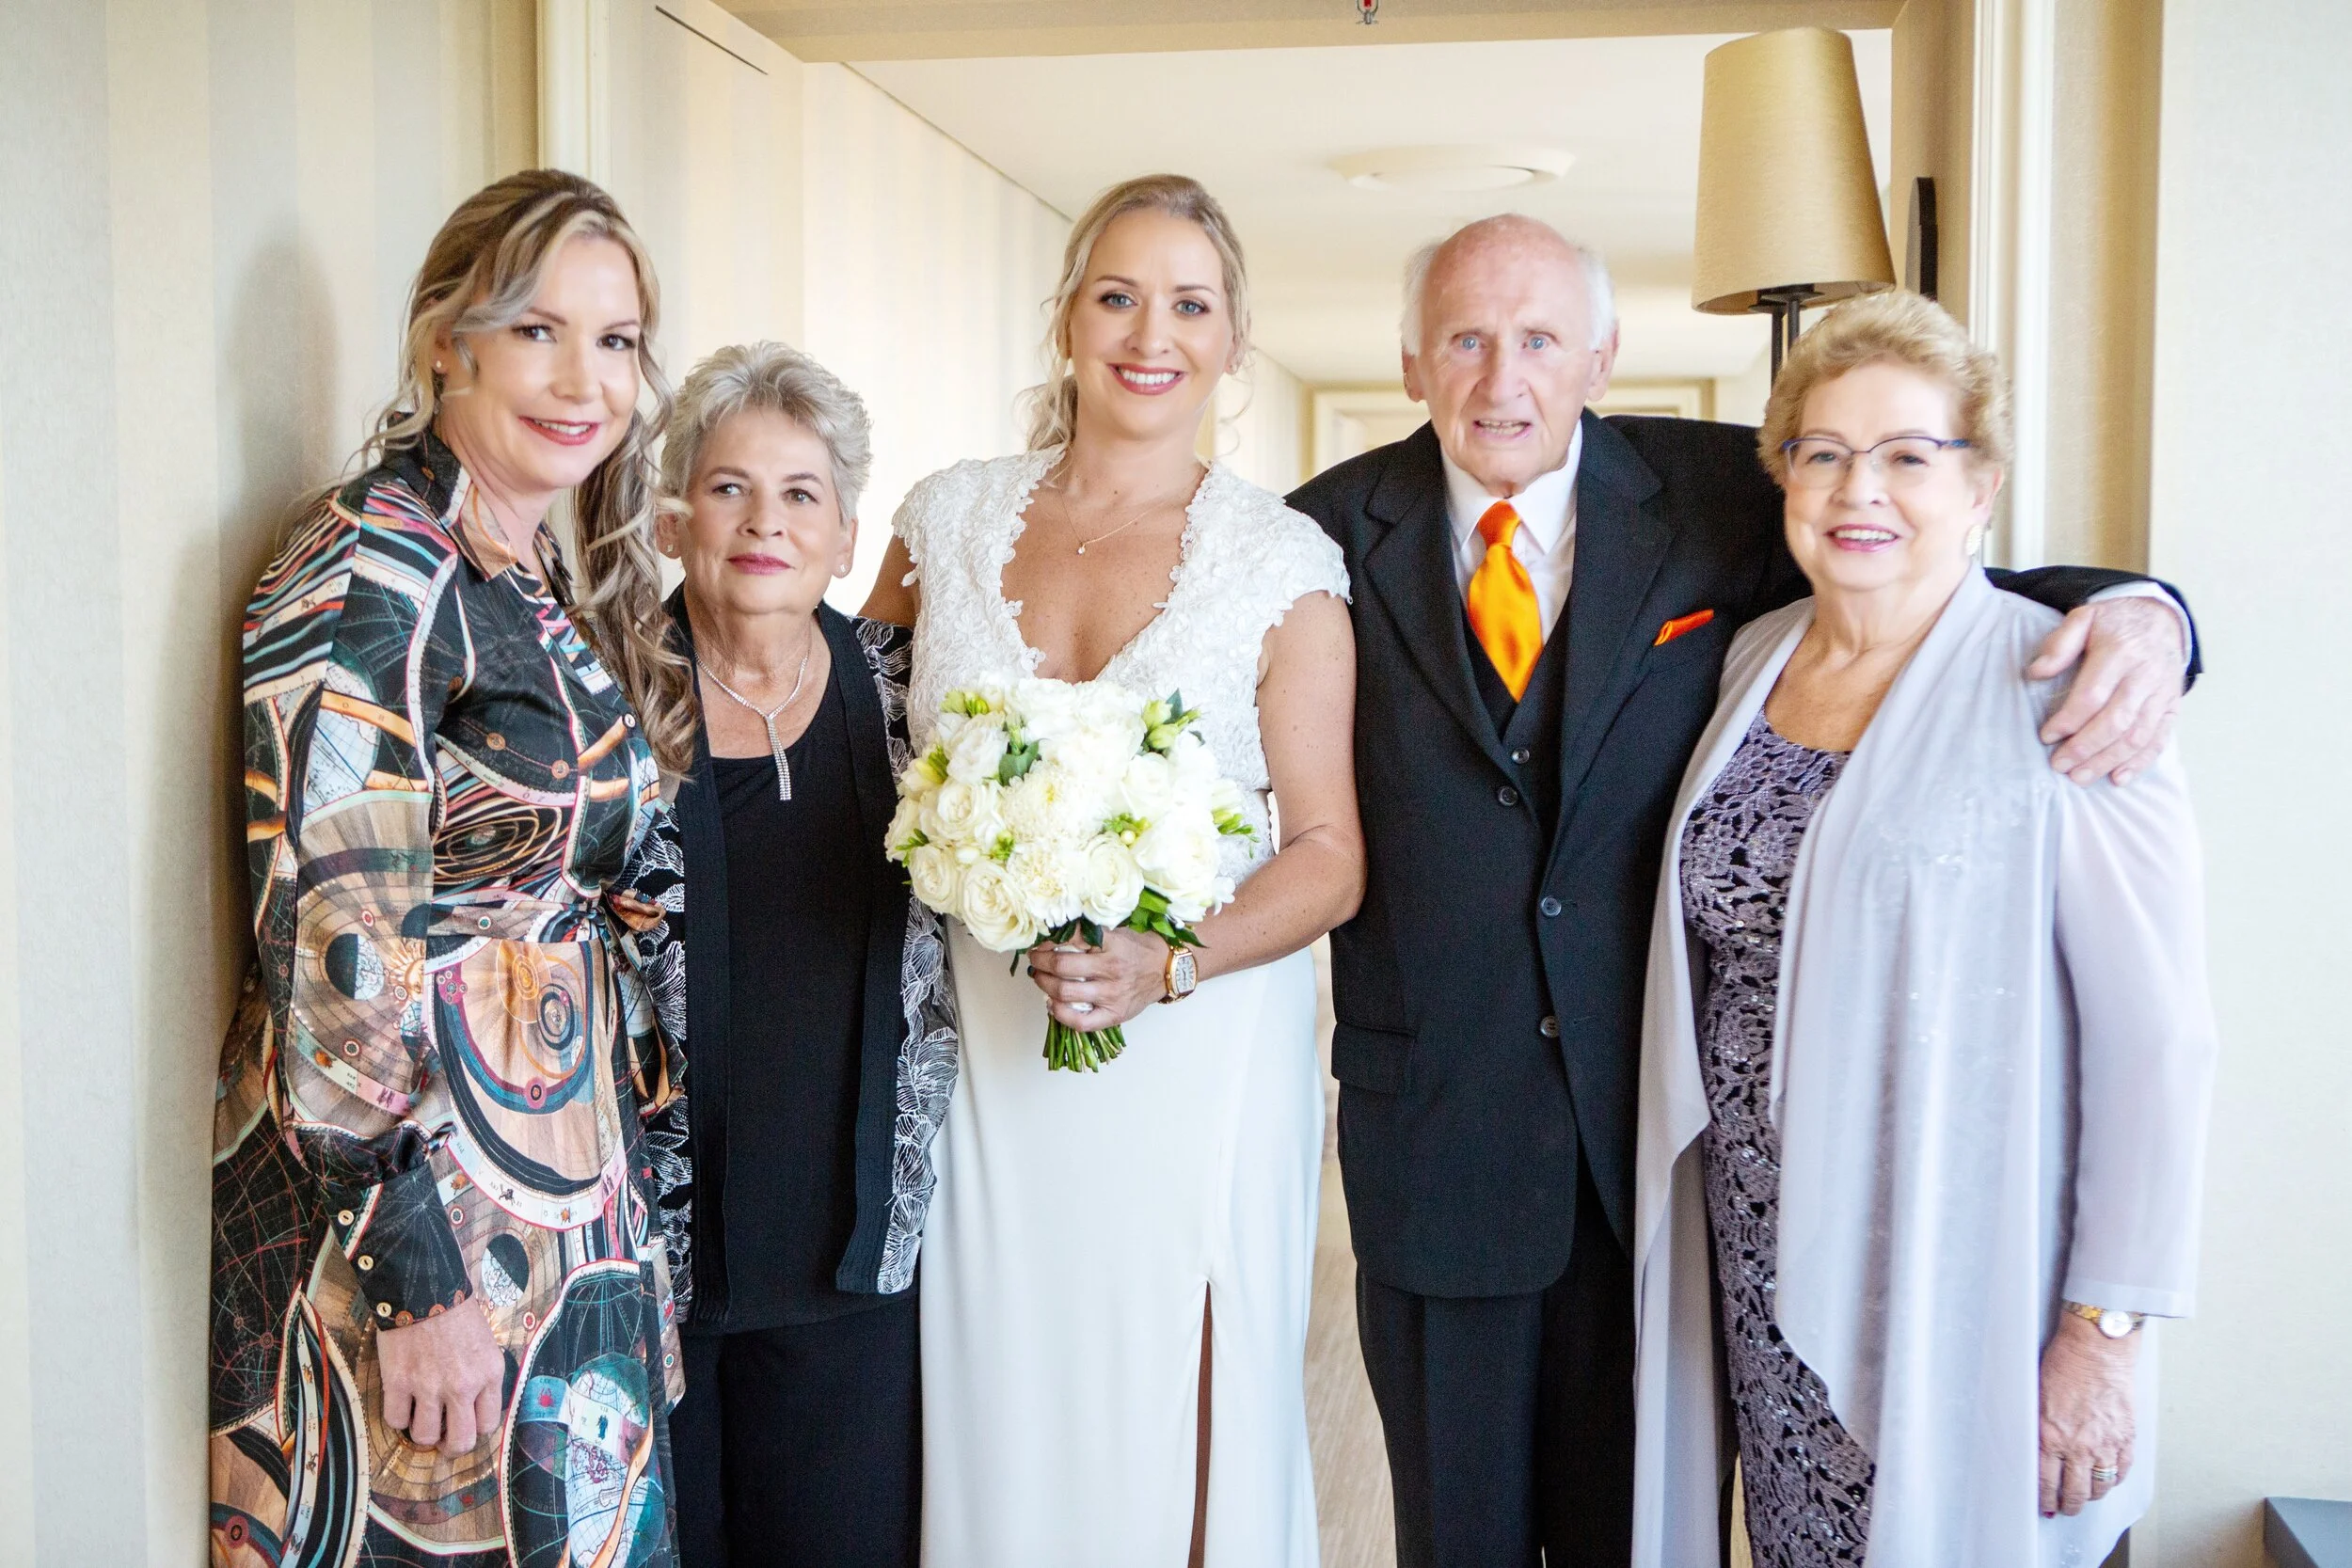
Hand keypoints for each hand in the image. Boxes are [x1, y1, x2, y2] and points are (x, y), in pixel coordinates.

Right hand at [377, 1298, 504, 1456]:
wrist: (424, 1288)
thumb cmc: (456, 1312)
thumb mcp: (485, 1343)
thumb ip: (483, 1376)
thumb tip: (475, 1405)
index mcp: (489, 1374)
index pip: (489, 1424)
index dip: (475, 1429)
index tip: (466, 1423)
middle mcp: (463, 1386)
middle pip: (461, 1441)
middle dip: (451, 1446)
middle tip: (443, 1438)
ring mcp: (429, 1387)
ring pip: (426, 1437)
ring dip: (422, 1432)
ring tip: (421, 1418)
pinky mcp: (399, 1383)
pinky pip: (396, 1421)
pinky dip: (397, 1417)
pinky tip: (402, 1402)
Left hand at [1025, 927, 1171, 1032]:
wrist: (1165, 969)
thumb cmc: (1138, 949)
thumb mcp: (1117, 932)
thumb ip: (1090, 933)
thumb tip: (1054, 933)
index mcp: (1112, 944)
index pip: (1072, 937)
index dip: (1049, 940)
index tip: (1041, 941)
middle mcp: (1111, 969)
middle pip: (1062, 966)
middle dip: (1040, 961)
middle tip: (1035, 959)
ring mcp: (1112, 995)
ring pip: (1065, 993)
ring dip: (1044, 984)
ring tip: (1040, 978)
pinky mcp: (1114, 1015)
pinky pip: (1080, 1021)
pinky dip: (1060, 1014)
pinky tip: (1052, 1004)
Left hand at [2029, 597, 2186, 785]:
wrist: (2161, 618)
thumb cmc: (2114, 623)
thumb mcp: (2083, 618)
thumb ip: (2059, 643)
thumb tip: (2036, 672)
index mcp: (2121, 652)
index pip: (2092, 695)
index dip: (2068, 720)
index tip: (2046, 736)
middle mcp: (2146, 675)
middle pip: (2116, 721)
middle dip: (2085, 748)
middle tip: (2059, 765)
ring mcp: (2163, 694)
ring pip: (2137, 736)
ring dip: (2107, 761)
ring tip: (2079, 777)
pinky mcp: (2172, 707)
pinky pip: (2159, 739)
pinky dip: (2140, 763)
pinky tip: (2117, 778)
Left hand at [2038, 1312, 2136, 1516]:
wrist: (2098, 1348)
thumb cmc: (2064, 1363)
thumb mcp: (2035, 1396)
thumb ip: (2037, 1427)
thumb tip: (2033, 1450)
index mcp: (2050, 1436)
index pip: (2045, 1482)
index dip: (2045, 1499)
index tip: (2044, 1505)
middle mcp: (2079, 1446)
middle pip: (2075, 1492)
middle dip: (2069, 1506)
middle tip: (2065, 1508)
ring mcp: (2106, 1444)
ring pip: (2100, 1487)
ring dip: (2092, 1496)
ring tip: (2085, 1496)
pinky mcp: (2126, 1437)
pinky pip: (2122, 1470)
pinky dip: (2114, 1479)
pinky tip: (2107, 1479)